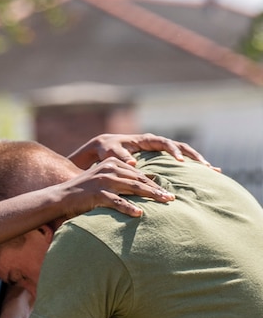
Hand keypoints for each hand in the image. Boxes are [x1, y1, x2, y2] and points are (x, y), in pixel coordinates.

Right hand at [52, 157, 174, 222]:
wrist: (61, 196)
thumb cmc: (84, 192)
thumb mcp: (104, 181)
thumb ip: (122, 180)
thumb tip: (145, 183)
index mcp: (112, 163)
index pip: (138, 174)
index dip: (154, 183)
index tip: (167, 192)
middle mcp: (109, 169)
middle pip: (139, 180)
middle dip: (157, 190)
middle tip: (171, 198)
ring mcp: (103, 181)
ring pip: (133, 188)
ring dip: (151, 196)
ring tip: (164, 203)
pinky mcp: (97, 194)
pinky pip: (117, 202)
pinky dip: (128, 208)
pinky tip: (139, 214)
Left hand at [69, 132, 218, 170]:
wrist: (105, 148)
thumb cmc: (108, 149)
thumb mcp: (112, 152)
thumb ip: (121, 157)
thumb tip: (132, 162)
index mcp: (147, 140)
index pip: (165, 143)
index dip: (174, 151)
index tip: (181, 162)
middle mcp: (156, 143)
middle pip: (181, 147)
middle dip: (194, 157)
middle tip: (206, 167)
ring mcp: (160, 151)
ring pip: (183, 154)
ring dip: (196, 162)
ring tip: (211, 172)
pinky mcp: (160, 159)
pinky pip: (178, 162)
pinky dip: (189, 169)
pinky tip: (200, 177)